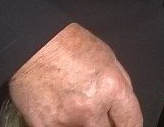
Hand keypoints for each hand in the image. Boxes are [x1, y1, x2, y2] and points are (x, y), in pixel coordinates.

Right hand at [8, 24, 140, 126]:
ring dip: (84, 124)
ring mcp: (67, 120)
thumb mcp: (108, 58)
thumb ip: (120, 86)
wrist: (32, 45)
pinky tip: (61, 110)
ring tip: (76, 107)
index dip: (130, 126)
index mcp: (111, 88)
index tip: (125, 125)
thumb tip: (124, 108)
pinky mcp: (45, 126)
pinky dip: (64, 124)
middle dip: (106, 125)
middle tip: (96, 112)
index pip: (131, 122)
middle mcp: (91, 108)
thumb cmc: (70, 46)